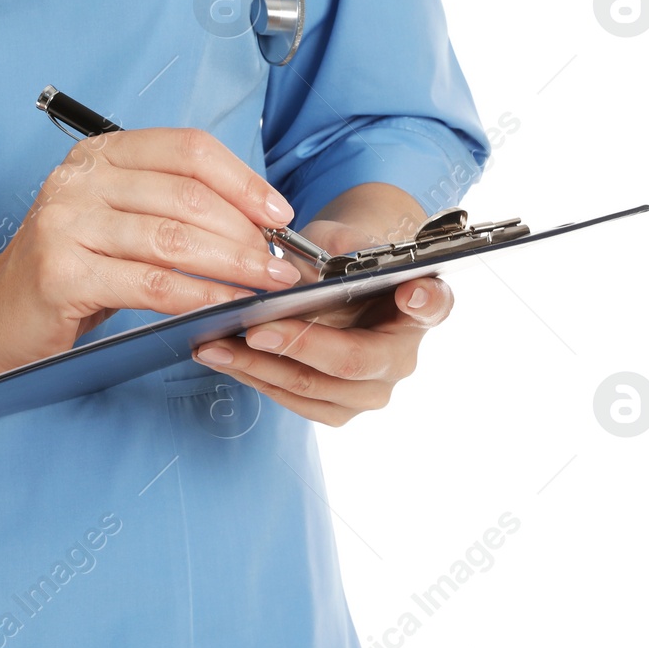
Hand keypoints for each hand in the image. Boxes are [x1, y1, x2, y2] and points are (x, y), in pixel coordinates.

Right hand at [0, 128, 301, 379]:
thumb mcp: (114, 219)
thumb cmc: (65, 269)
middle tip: (280, 262)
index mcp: (99, 155)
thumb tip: (254, 219)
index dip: (242, 180)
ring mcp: (65, 224)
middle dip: (245, 230)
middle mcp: (79, 180)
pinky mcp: (61, 273)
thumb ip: (169, 207)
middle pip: (186, 194)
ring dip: (232, 265)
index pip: (186, 149)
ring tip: (266, 285)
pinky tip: (224, 306)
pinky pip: (151, 284)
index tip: (278, 213)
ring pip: (173, 239)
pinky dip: (198, 296)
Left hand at [190, 215, 454, 425]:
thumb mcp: (338, 240)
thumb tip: (291, 283)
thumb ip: (330, 257)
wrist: (341, 282)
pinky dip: (254, 378)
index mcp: (420, 304)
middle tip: (254, 330)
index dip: (424, 301)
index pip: (434, 304)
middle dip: (299, 346)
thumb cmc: (344, 255)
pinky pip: (294, 401)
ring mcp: (372, 389)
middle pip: (355, 360)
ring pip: (315, 389)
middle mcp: (403, 356)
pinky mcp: (338, 407)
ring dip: (260, 368)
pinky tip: (221, 358)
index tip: (411, 291)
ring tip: (214, 346)